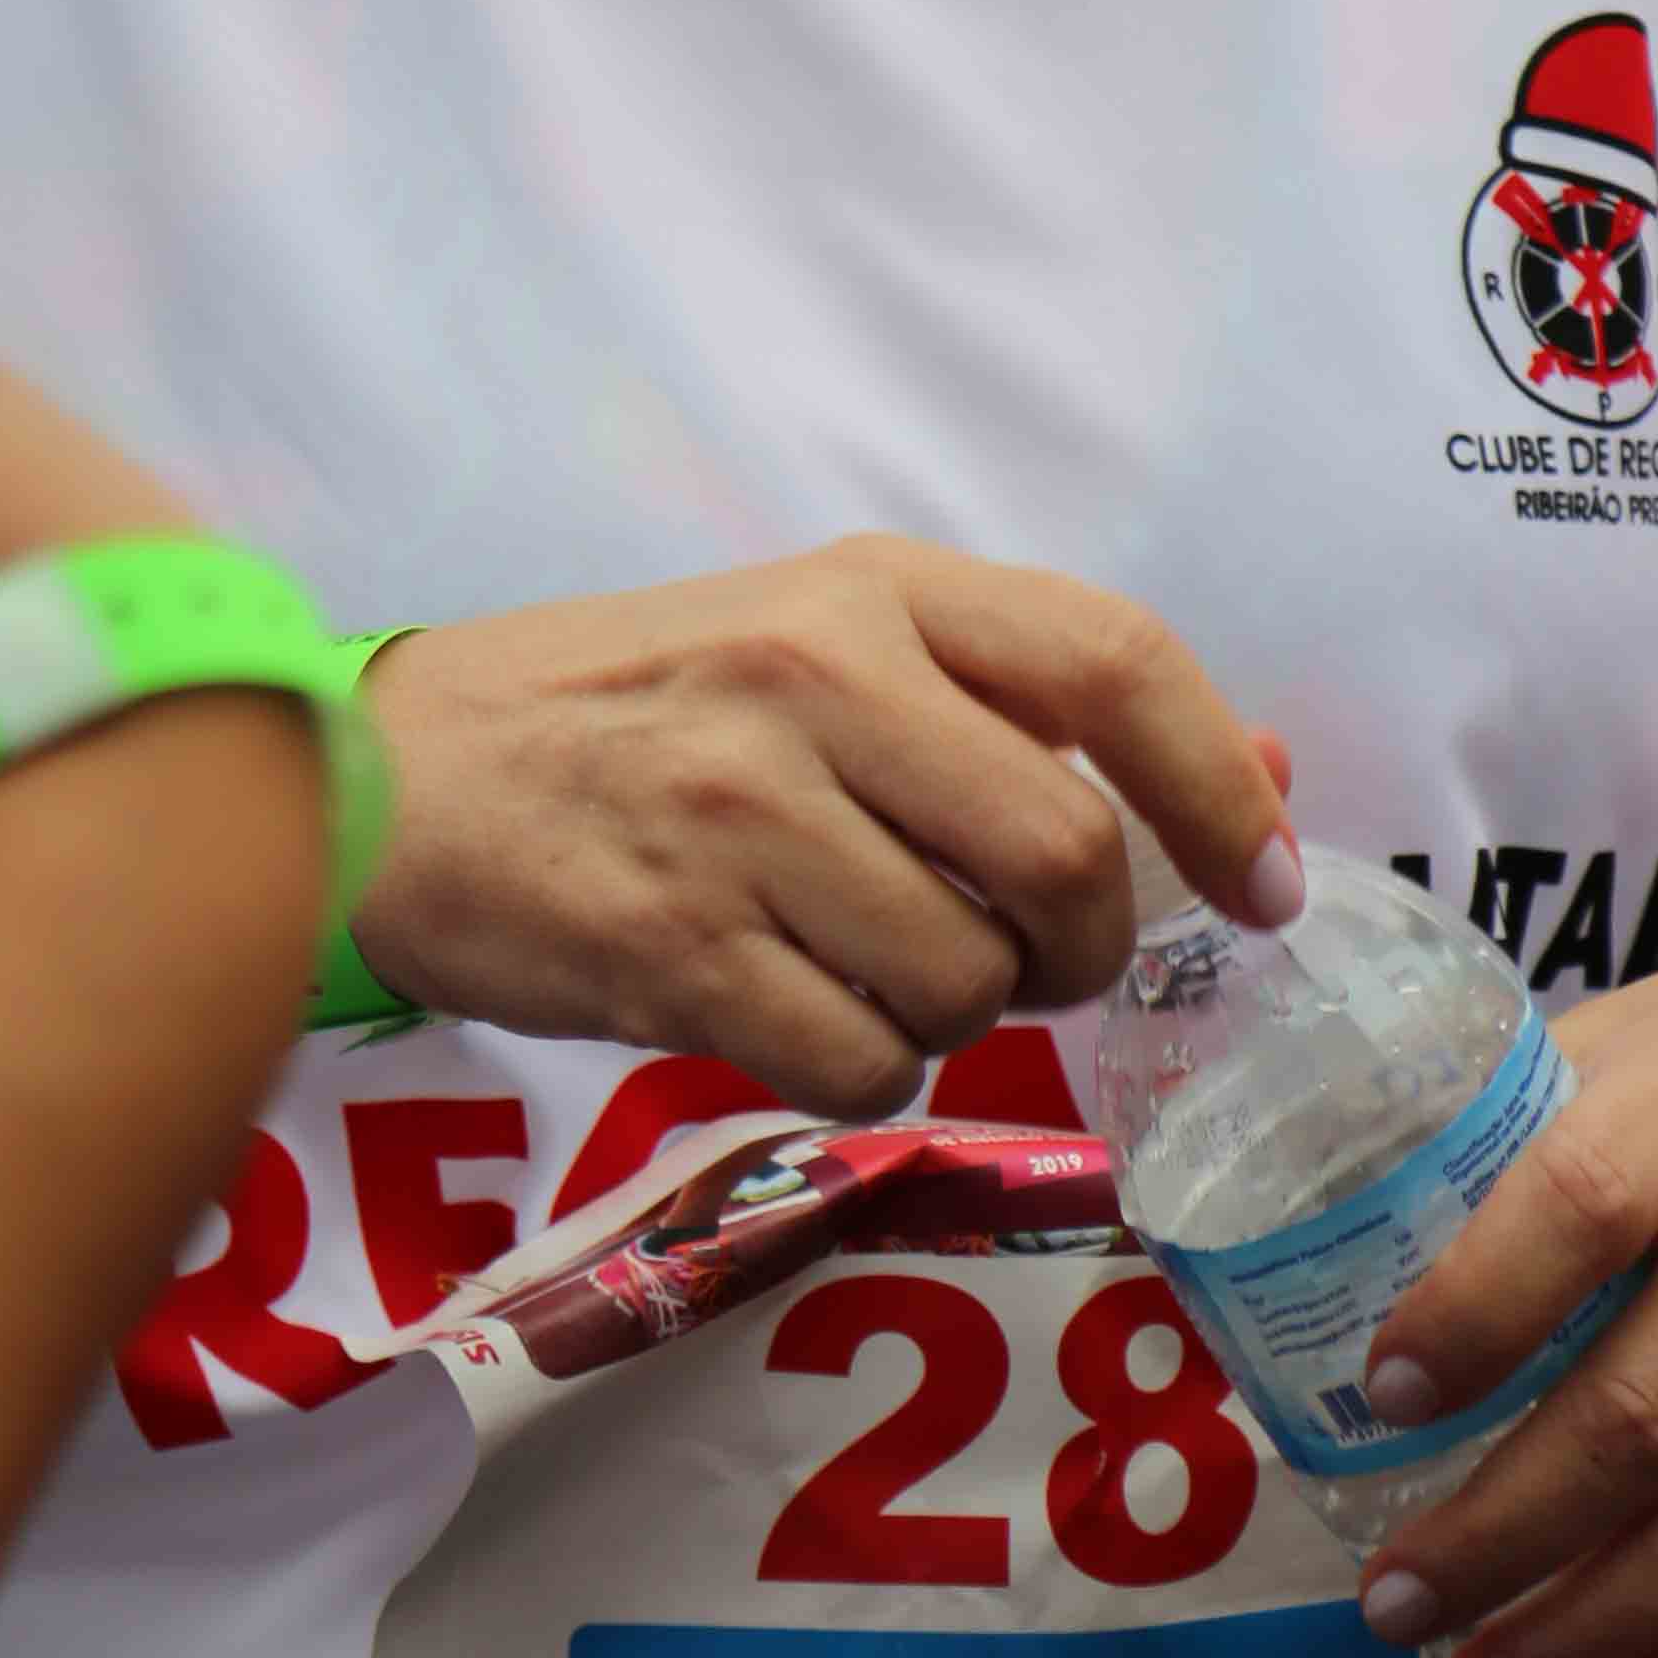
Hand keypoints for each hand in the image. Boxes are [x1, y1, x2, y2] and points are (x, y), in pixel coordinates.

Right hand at [353, 547, 1297, 1122]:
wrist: (390, 776)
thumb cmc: (631, 713)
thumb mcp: (821, 646)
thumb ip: (1022, 706)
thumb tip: (1263, 778)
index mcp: (867, 589)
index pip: (1115, 663)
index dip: (1222, 790)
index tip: (1267, 886)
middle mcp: (811, 680)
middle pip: (1066, 857)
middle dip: (1086, 950)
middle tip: (1035, 963)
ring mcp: (736, 815)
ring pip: (970, 980)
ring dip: (959, 1014)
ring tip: (868, 968)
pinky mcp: (671, 948)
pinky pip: (863, 1061)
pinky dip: (864, 1068)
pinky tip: (793, 1012)